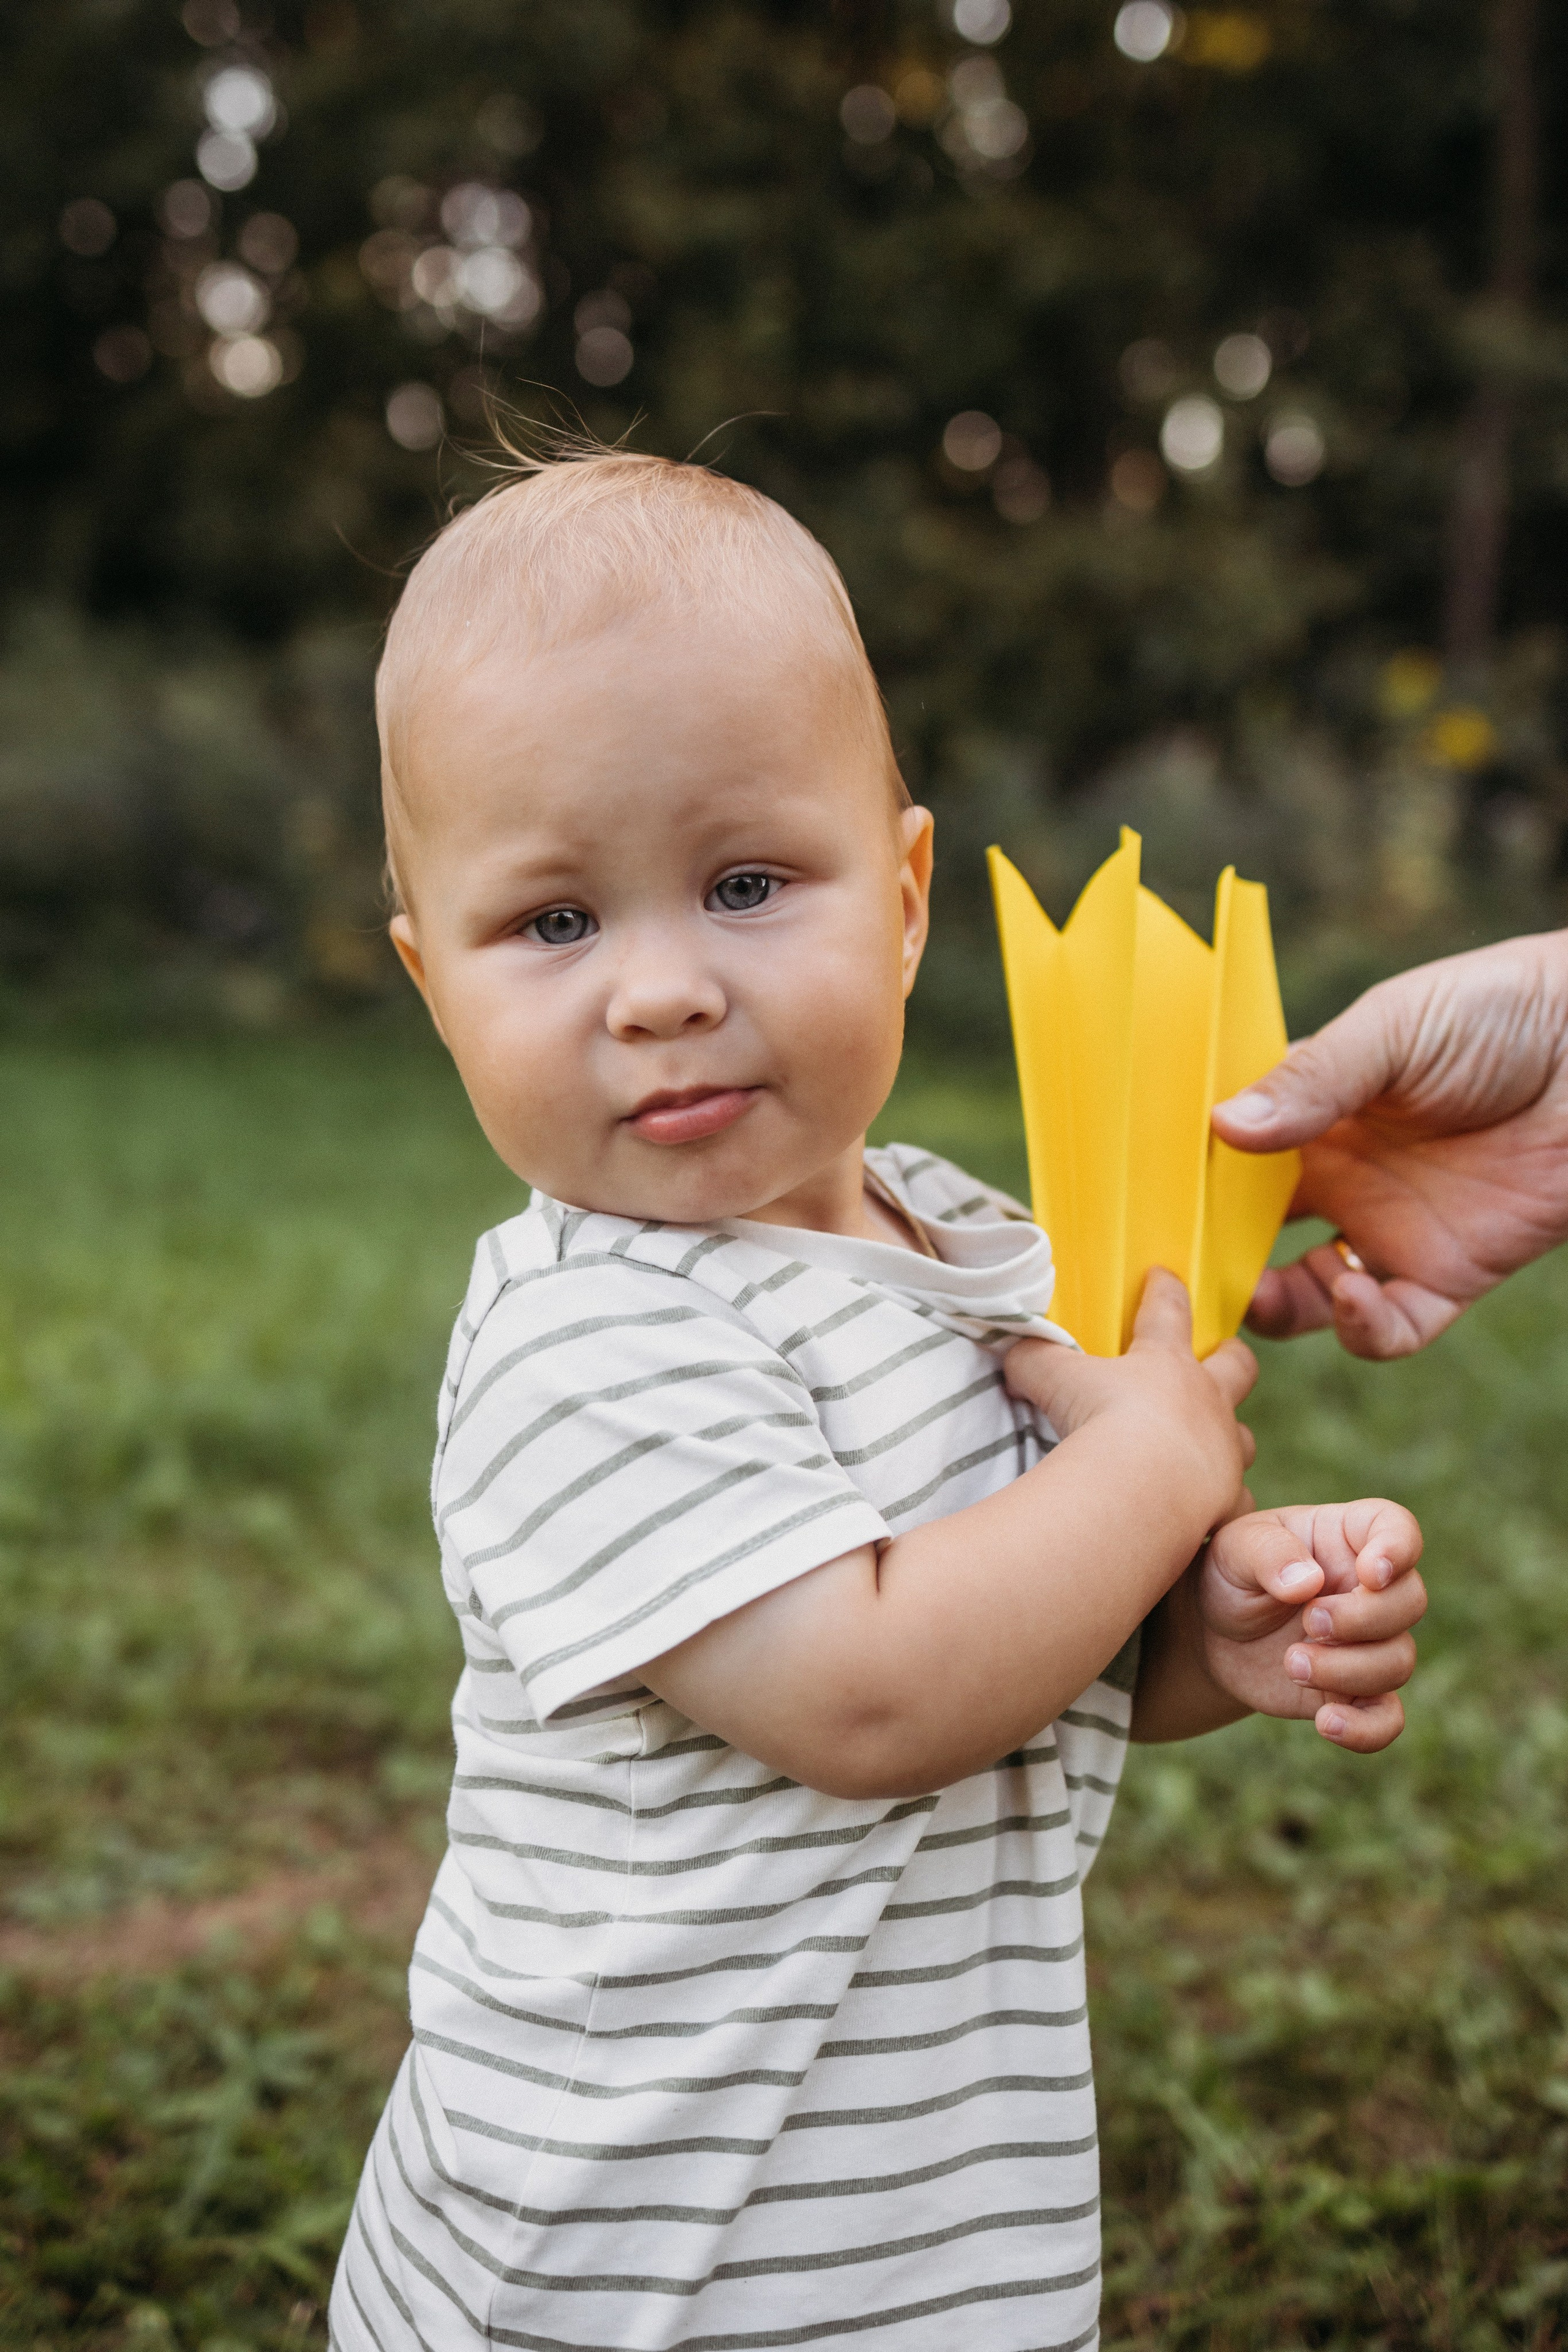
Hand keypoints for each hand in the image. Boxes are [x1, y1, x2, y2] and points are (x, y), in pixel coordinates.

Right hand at [1005, 1267, 1256, 1524]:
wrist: (1141, 1491)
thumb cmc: (1101, 1422)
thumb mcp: (1053, 1381)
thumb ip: (1034, 1360)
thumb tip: (1014, 1352)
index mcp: (1166, 1362)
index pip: (1169, 1309)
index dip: (1164, 1289)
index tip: (1162, 1275)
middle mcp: (1206, 1401)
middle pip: (1238, 1365)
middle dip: (1231, 1356)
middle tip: (1224, 1353)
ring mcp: (1224, 1451)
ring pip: (1243, 1437)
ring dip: (1228, 1438)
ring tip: (1209, 1447)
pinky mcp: (1229, 1500)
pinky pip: (1234, 1503)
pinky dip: (1220, 1505)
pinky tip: (1204, 1514)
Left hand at [1195, 1497, 1425, 1750]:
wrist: (1211, 1632)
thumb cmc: (1231, 1573)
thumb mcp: (1234, 1550)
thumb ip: (1269, 1554)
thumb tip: (1308, 1582)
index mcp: (1347, 1537)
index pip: (1398, 1529)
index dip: (1399, 1549)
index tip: (1370, 1574)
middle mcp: (1370, 1589)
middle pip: (1410, 1601)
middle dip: (1364, 1618)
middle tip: (1309, 1621)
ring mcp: (1368, 1642)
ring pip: (1399, 1660)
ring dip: (1349, 1669)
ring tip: (1292, 1664)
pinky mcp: (1355, 1691)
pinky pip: (1387, 1718)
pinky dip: (1368, 1729)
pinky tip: (1327, 1723)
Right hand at [1210, 929, 1567, 1357]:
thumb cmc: (1496, 1010)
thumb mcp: (1393, 1029)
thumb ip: (1314, 1080)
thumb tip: (1222, 1126)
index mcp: (1312, 1115)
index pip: (1225, 1160)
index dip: (1182, 1186)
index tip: (1139, 1205)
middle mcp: (1339, 1180)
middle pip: (1249, 1239)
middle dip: (1208, 1263)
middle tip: (1172, 1276)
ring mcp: (1388, 1231)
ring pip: (1306, 1298)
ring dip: (1270, 1309)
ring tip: (1254, 1295)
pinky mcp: (1447, 1274)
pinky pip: (1389, 1327)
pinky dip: (1360, 1328)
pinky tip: (1352, 1294)